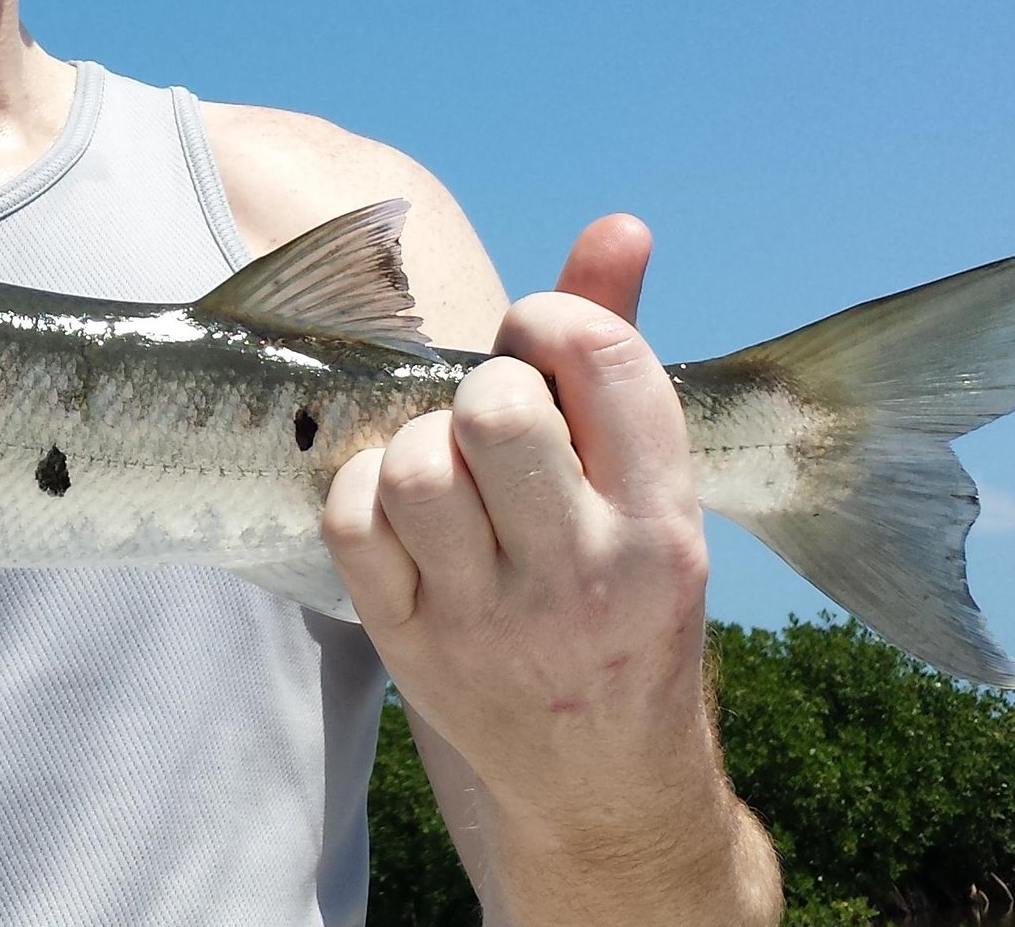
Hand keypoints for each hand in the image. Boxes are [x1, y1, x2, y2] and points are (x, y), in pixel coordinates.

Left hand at [321, 216, 721, 841]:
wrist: (606, 790)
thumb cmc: (625, 606)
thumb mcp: (652, 494)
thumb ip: (620, 354)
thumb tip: (618, 225)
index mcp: (663, 523)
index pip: (603, 359)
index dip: (549, 319)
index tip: (535, 342)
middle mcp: (585, 574)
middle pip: (495, 406)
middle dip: (483, 387)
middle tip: (493, 421)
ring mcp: (494, 620)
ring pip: (414, 461)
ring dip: (419, 443)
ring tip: (449, 471)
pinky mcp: (413, 648)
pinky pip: (351, 519)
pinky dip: (362, 491)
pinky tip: (402, 510)